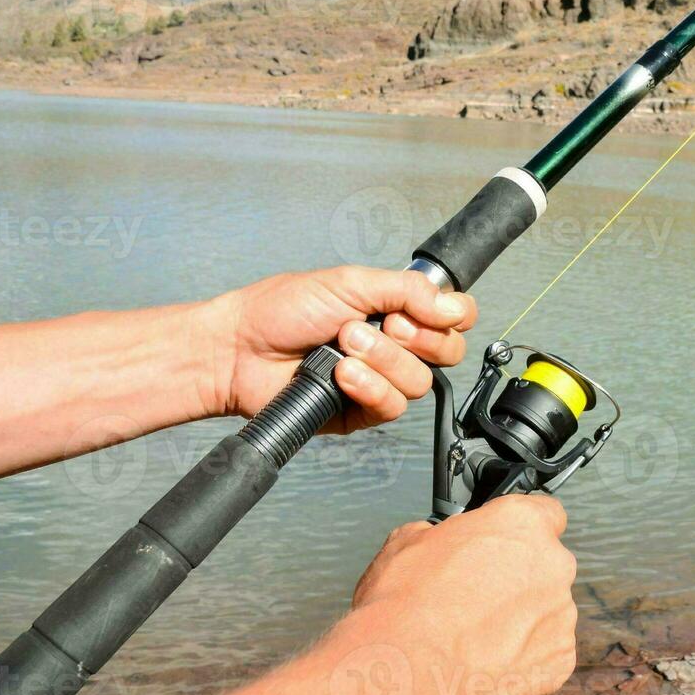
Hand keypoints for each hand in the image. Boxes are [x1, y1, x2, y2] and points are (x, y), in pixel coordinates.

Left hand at [204, 266, 476, 432]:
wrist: (239, 350)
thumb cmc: (281, 310)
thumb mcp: (351, 282)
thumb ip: (408, 290)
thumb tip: (454, 306)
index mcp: (398, 309)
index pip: (455, 317)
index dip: (450, 317)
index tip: (418, 311)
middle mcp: (396, 345)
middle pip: (447, 352)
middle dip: (413, 338)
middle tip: (378, 325)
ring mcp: (381, 379)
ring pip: (420, 382)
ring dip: (383, 360)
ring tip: (344, 347)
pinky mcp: (363, 411)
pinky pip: (392, 407)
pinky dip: (369, 387)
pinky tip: (342, 375)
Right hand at [349, 497, 577, 694]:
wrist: (407, 678)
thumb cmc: (404, 608)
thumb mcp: (407, 543)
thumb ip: (441, 535)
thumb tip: (438, 541)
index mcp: (522, 524)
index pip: (544, 513)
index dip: (520, 532)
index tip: (503, 545)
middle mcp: (552, 564)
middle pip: (544, 567)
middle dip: (518, 581)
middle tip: (476, 600)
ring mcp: (560, 615)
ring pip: (546, 613)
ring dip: (521, 623)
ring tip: (475, 641)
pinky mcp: (559, 661)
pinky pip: (546, 655)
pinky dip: (523, 661)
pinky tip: (486, 667)